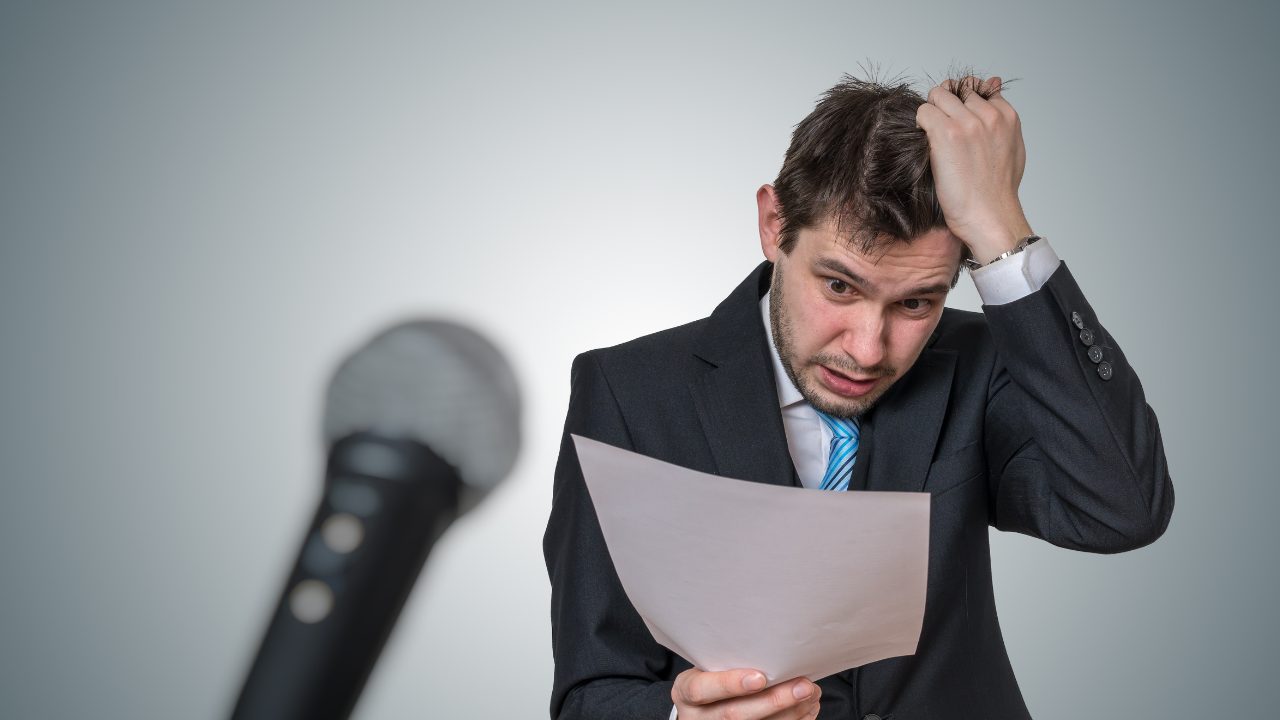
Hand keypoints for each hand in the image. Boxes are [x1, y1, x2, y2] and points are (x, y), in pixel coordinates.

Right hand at [672, 668, 820, 719]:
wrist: (702, 708)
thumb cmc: (711, 677)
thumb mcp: (707, 666)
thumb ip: (728, 661)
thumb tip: (773, 647)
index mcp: (686, 694)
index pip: (702, 690)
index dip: (730, 684)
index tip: (760, 677)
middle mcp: (698, 718)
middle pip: (736, 715)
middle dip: (774, 701)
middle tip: (804, 686)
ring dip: (791, 713)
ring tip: (812, 694)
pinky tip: (808, 708)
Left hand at [915, 76, 1033, 264]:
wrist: (989, 215)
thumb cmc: (998, 190)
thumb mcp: (1012, 146)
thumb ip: (1002, 115)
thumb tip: (994, 83)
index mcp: (1007, 116)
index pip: (978, 87)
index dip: (962, 100)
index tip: (956, 117)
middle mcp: (988, 114)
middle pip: (956, 89)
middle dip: (944, 104)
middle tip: (939, 128)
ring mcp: (967, 122)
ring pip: (937, 95)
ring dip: (930, 112)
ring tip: (931, 136)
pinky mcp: (946, 133)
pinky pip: (923, 111)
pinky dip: (919, 123)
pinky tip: (925, 142)